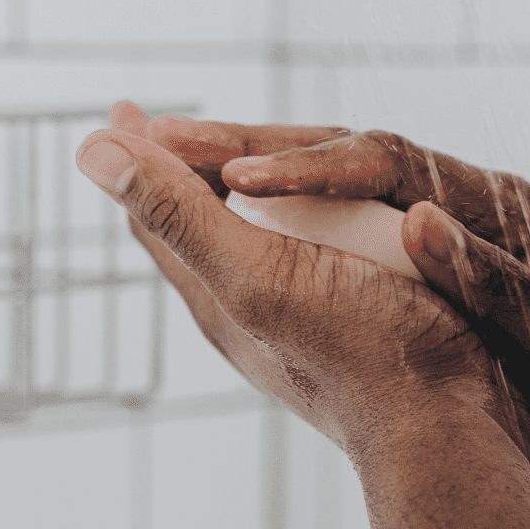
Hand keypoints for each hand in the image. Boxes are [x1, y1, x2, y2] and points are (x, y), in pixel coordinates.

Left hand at [78, 108, 529, 478]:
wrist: (439, 418)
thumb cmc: (358, 349)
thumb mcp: (257, 275)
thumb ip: (181, 216)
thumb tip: (90, 152)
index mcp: (217, 293)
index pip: (154, 216)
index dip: (135, 158)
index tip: (123, 110)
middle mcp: (249, 304)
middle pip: (197, 225)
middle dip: (179, 169)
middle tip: (169, 125)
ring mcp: (297, 311)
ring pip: (252, 236)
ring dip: (237, 189)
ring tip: (232, 155)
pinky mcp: (345, 312)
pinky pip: (303, 250)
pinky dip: (292, 213)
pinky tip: (312, 205)